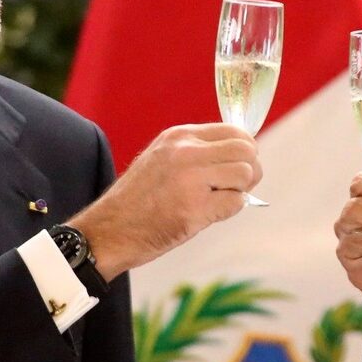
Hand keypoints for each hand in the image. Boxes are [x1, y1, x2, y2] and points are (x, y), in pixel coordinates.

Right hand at [72, 124, 259, 278]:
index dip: (246, 150)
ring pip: (245, 174)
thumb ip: (198, 152)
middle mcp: (185, 152)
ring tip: (218, 201)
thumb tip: (242, 154)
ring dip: (240, 191)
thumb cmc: (139, 199)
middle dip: (251, 170)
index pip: (234, 131)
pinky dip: (229, 211)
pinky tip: (208, 215)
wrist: (110, 230)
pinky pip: (235, 203)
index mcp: (179, 136)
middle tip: (237, 187)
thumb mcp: (163, 159)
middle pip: (246, 150)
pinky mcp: (194, 209)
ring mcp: (190, 179)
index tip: (239, 166)